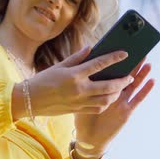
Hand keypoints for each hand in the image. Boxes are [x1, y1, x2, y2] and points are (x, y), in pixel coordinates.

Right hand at [11, 46, 133, 119]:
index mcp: (74, 75)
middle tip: (130, 76)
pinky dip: (106, 103)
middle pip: (108, 85)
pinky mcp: (77, 110)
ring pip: (106, 100)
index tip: (125, 54)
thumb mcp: (59, 66)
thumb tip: (91, 47)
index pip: (99, 64)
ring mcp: (79, 102)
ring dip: (116, 94)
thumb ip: (77, 57)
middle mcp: (79, 89)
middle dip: (122, 81)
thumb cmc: (43, 80)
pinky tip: (108, 98)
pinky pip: (97, 108)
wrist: (29, 100)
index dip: (114, 58)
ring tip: (120, 88)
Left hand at [73, 58, 154, 156]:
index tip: (121, 47)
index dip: (116, 60)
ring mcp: (122, 101)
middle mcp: (114, 93)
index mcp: (102, 88)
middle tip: (139, 50)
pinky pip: (138, 99)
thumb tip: (85, 61)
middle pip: (124, 75)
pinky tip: (152, 80)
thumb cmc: (82, 117)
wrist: (87, 138)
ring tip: (147, 61)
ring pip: (133, 85)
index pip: (111, 70)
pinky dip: (145, 90)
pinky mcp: (127, 111)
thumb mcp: (79, 95)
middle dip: (132, 64)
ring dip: (141, 74)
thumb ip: (83, 80)